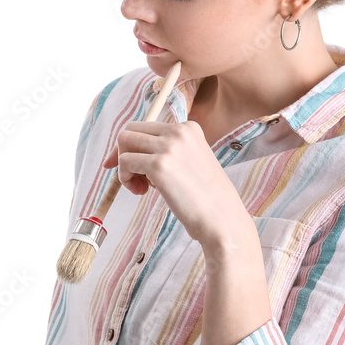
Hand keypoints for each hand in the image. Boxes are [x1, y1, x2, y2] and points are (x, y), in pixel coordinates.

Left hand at [101, 120, 251, 247]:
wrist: (222, 218)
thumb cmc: (205, 198)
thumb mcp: (189, 162)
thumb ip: (166, 152)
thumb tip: (128, 153)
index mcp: (188, 128)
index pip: (145, 127)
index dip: (130, 147)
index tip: (129, 166)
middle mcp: (178, 131)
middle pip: (130, 130)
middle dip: (122, 154)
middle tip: (134, 179)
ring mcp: (168, 146)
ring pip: (124, 142)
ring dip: (124, 167)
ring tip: (141, 188)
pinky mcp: (159, 165)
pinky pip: (125, 162)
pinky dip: (125, 178)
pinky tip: (141, 192)